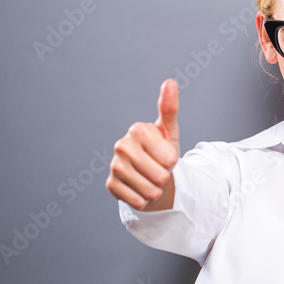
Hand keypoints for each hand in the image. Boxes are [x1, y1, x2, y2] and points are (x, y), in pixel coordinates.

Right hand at [106, 79, 179, 210]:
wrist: (146, 174)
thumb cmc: (160, 150)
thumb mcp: (169, 132)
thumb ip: (169, 108)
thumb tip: (169, 82)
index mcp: (138, 129)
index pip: (170, 160)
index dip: (172, 162)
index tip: (163, 155)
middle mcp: (122, 145)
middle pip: (160, 176)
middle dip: (164, 178)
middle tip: (157, 169)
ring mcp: (114, 165)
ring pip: (149, 191)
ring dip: (155, 190)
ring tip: (150, 179)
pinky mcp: (110, 184)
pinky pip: (137, 201)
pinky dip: (143, 200)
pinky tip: (139, 189)